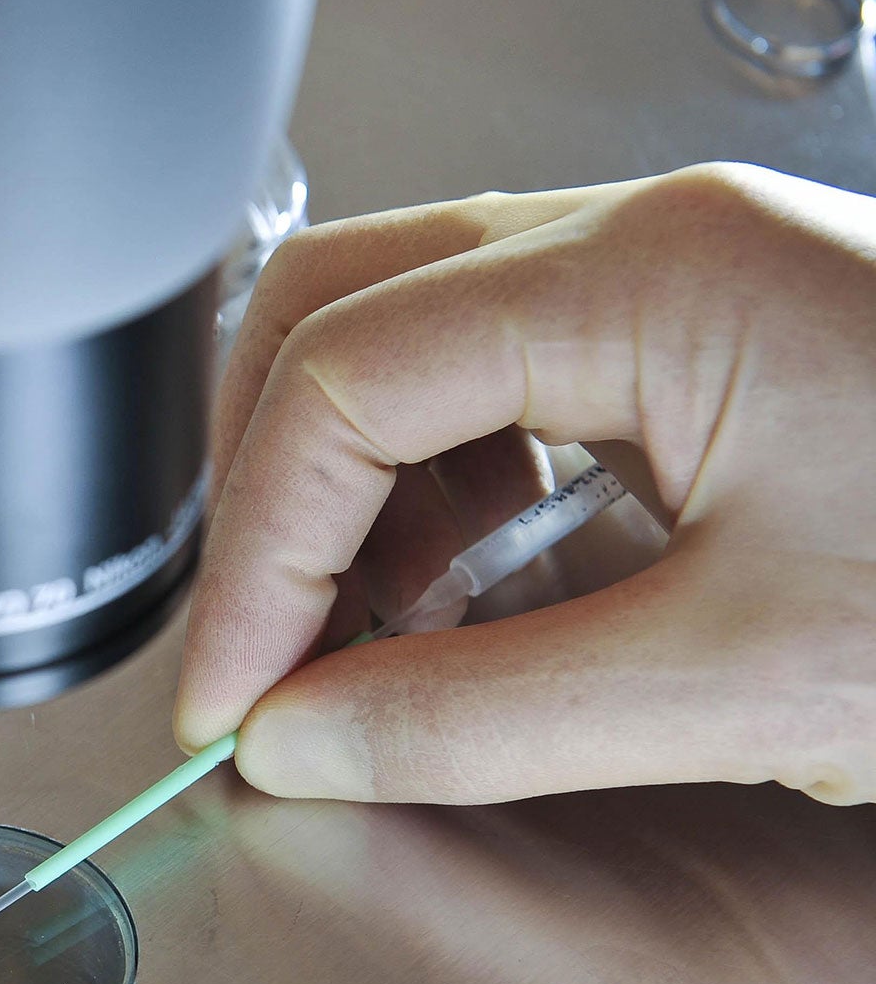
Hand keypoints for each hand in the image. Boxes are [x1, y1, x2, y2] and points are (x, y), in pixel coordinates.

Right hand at [176, 162, 875, 805]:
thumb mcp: (748, 682)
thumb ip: (492, 721)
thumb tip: (300, 743)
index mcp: (656, 274)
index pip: (346, 378)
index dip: (258, 556)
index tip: (235, 697)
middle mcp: (655, 240)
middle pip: (343, 307)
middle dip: (267, 488)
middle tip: (259, 643)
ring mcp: (681, 277)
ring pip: (413, 336)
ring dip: (349, 493)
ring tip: (362, 643)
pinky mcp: (707, 337)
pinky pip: (503, 378)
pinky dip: (435, 489)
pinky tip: (453, 596)